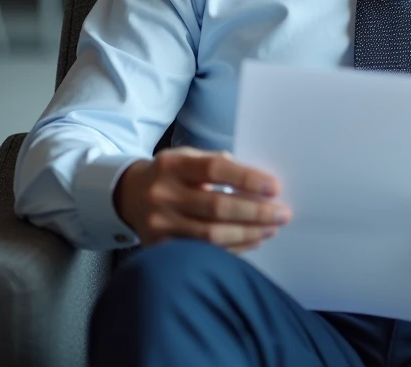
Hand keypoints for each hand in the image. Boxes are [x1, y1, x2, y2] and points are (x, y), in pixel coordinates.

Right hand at [114, 147, 290, 252]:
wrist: (128, 195)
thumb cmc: (171, 174)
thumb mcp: (188, 158)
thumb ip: (219, 165)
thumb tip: (260, 183)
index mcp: (173, 165)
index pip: (215, 170)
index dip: (248, 179)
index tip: (275, 187)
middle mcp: (163, 194)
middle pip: (217, 207)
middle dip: (256, 212)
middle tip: (282, 214)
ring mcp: (159, 224)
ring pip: (211, 236)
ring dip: (248, 234)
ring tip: (271, 228)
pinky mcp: (159, 247)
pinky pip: (203, 252)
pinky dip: (233, 248)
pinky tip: (252, 241)